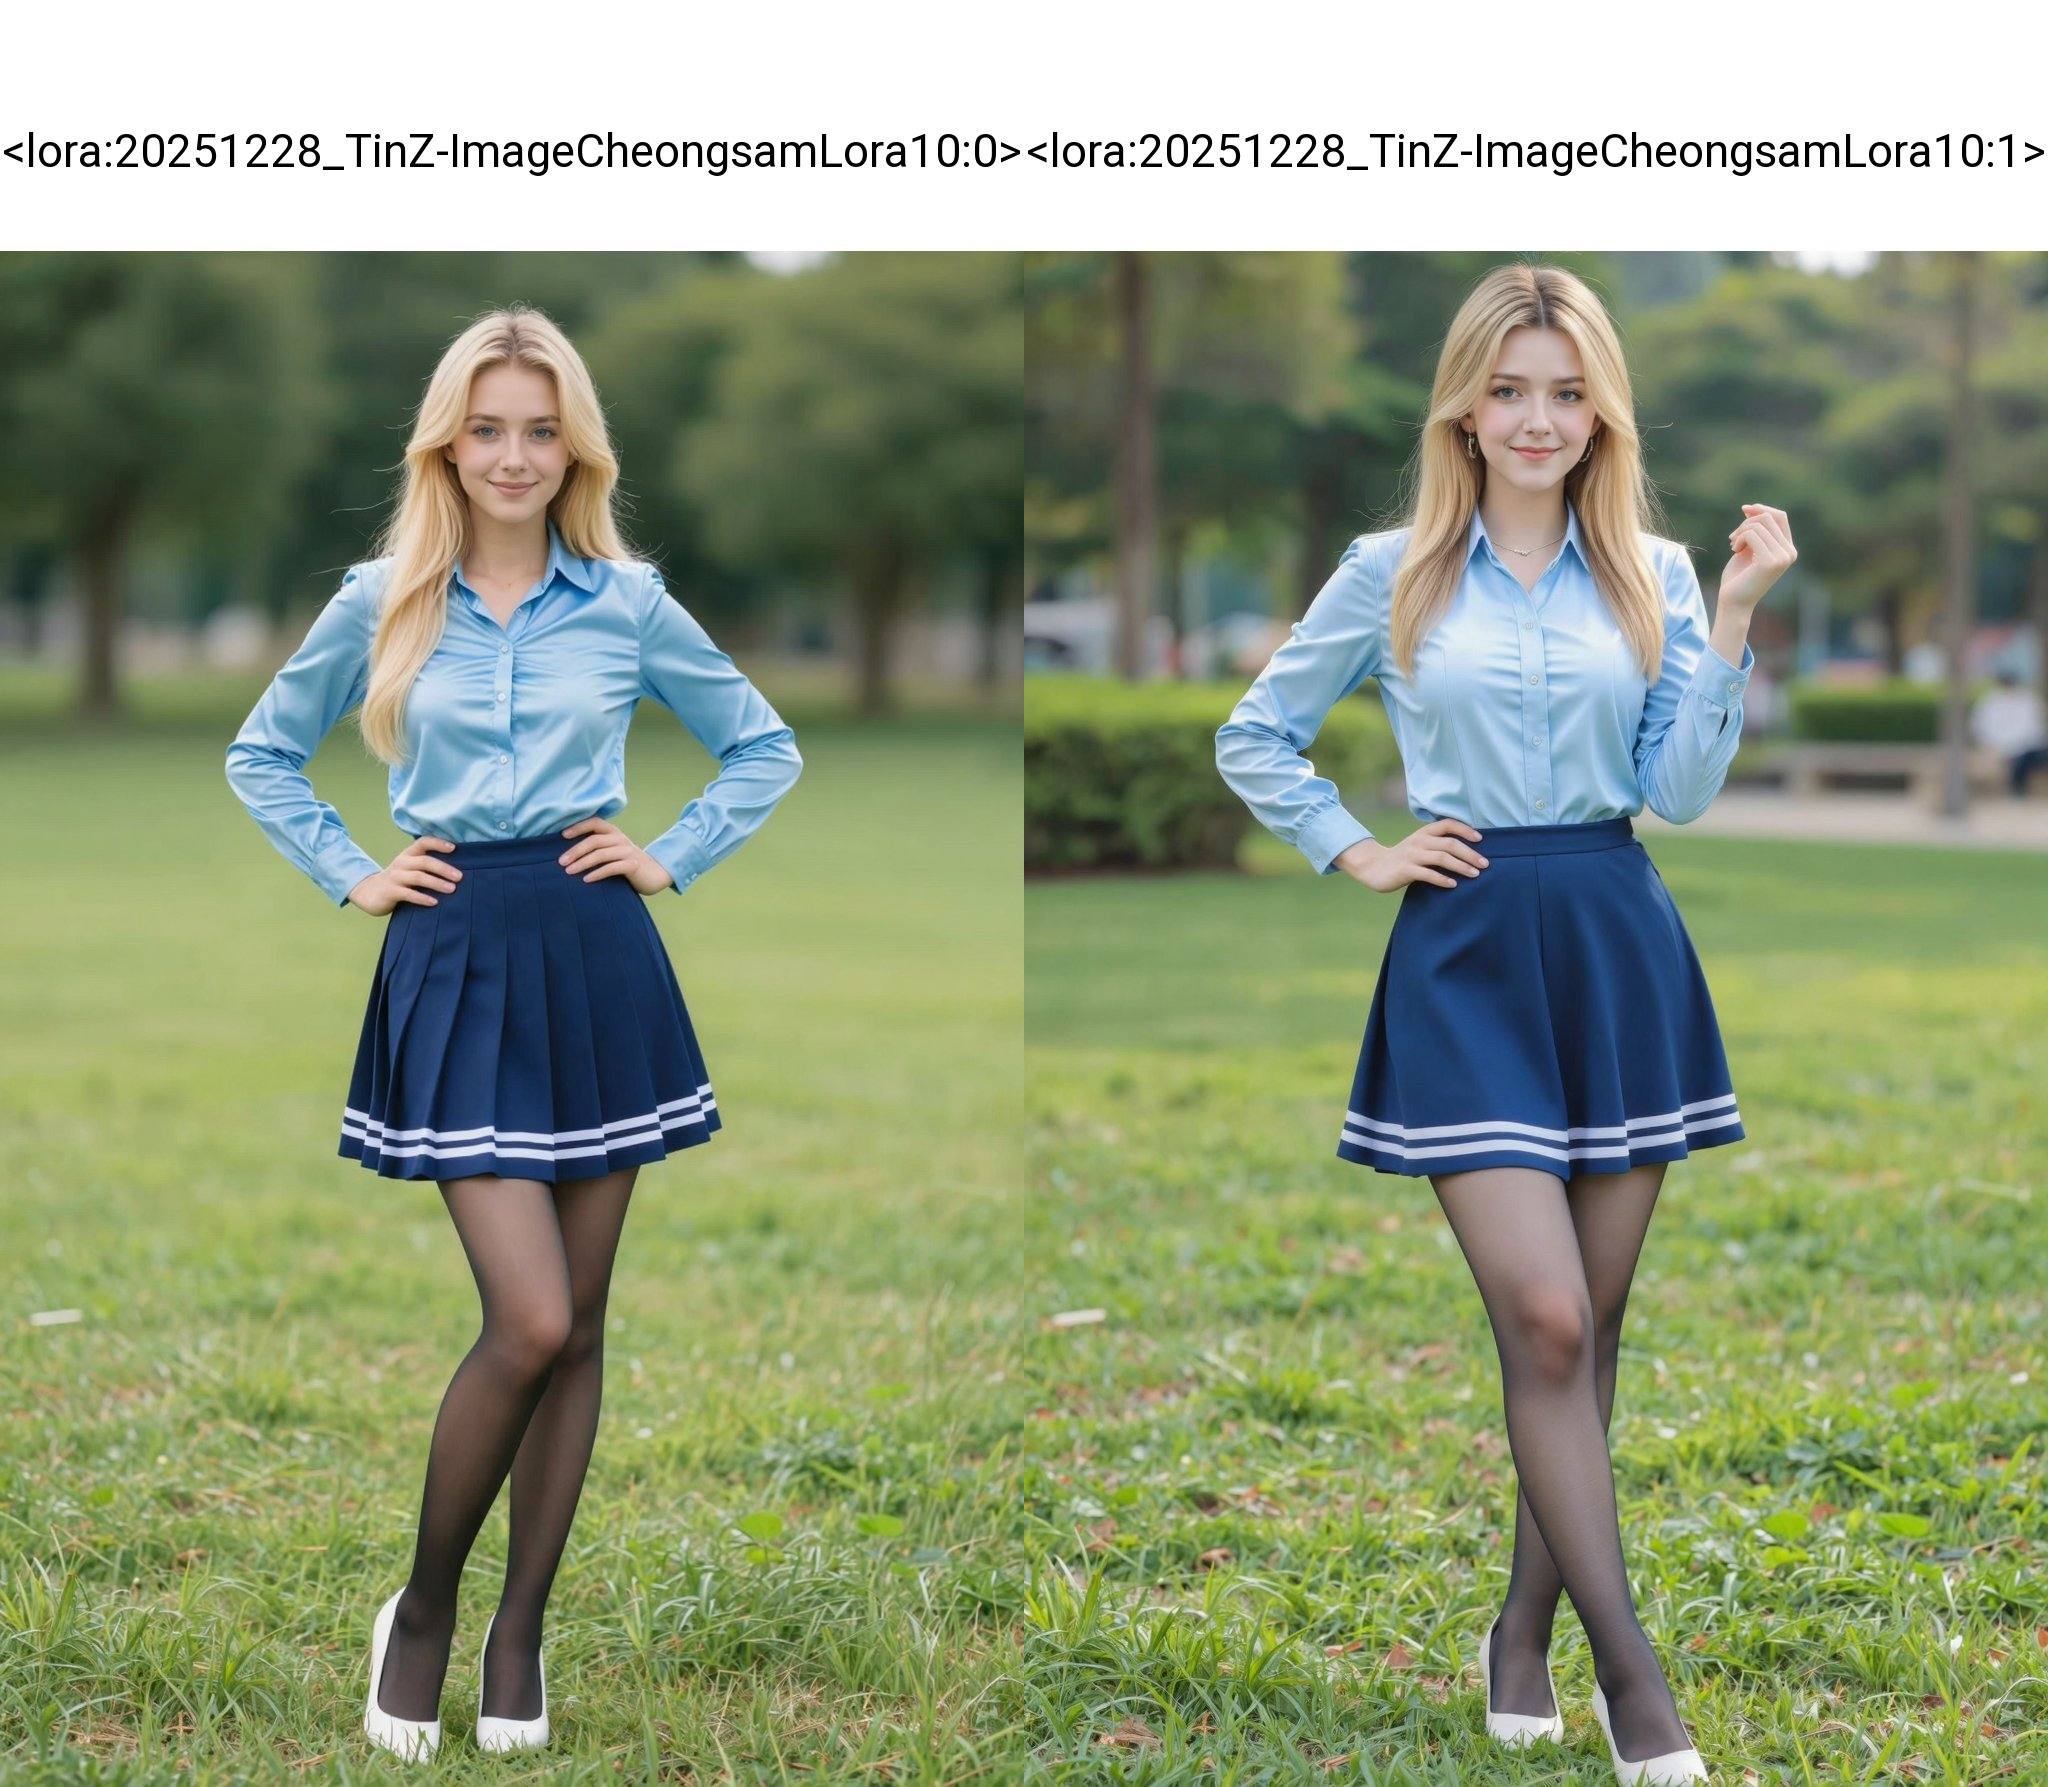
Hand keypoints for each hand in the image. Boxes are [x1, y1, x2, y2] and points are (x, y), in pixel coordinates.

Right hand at [346, 836, 460, 914]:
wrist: (370, 892)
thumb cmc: (398, 880)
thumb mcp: (409, 867)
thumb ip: (425, 865)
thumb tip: (455, 869)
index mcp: (408, 854)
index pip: (423, 842)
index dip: (438, 843)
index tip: (454, 848)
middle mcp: (402, 863)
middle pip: (424, 861)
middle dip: (443, 868)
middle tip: (459, 877)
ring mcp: (395, 877)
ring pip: (418, 877)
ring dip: (436, 883)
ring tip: (452, 889)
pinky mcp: (391, 892)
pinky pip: (409, 894)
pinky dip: (422, 898)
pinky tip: (434, 902)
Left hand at [560, 817, 673, 893]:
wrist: (654, 874)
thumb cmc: (626, 863)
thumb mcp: (613, 850)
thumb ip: (598, 846)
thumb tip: (568, 852)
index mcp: (614, 832)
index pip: (595, 822)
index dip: (579, 827)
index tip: (563, 835)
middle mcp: (620, 839)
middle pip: (594, 841)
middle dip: (576, 850)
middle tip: (561, 862)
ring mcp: (628, 852)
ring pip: (601, 854)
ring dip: (582, 863)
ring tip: (569, 871)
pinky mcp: (633, 866)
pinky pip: (612, 868)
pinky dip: (597, 874)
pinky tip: (586, 880)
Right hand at [1334, 818, 1488, 891]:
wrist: (1373, 866)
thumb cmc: (1403, 857)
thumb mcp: (1419, 845)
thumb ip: (1437, 845)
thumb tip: (1467, 851)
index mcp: (1424, 832)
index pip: (1448, 824)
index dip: (1465, 830)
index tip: (1480, 839)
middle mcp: (1419, 841)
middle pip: (1450, 844)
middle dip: (1470, 854)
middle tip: (1485, 864)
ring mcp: (1412, 855)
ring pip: (1442, 858)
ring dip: (1461, 866)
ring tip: (1475, 874)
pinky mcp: (1405, 870)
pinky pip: (1428, 874)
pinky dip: (1442, 879)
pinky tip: (1453, 885)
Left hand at [1718, 503, 1796, 611]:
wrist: (1733, 603)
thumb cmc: (1738, 578)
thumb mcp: (1748, 549)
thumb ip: (1755, 531)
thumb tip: (1753, 508)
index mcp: (1788, 549)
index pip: (1780, 517)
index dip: (1762, 509)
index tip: (1744, 509)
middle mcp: (1789, 553)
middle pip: (1769, 518)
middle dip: (1747, 522)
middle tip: (1733, 538)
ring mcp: (1782, 557)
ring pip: (1759, 524)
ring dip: (1740, 532)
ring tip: (1733, 546)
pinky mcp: (1770, 561)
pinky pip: (1752, 534)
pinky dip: (1739, 538)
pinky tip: (1734, 550)